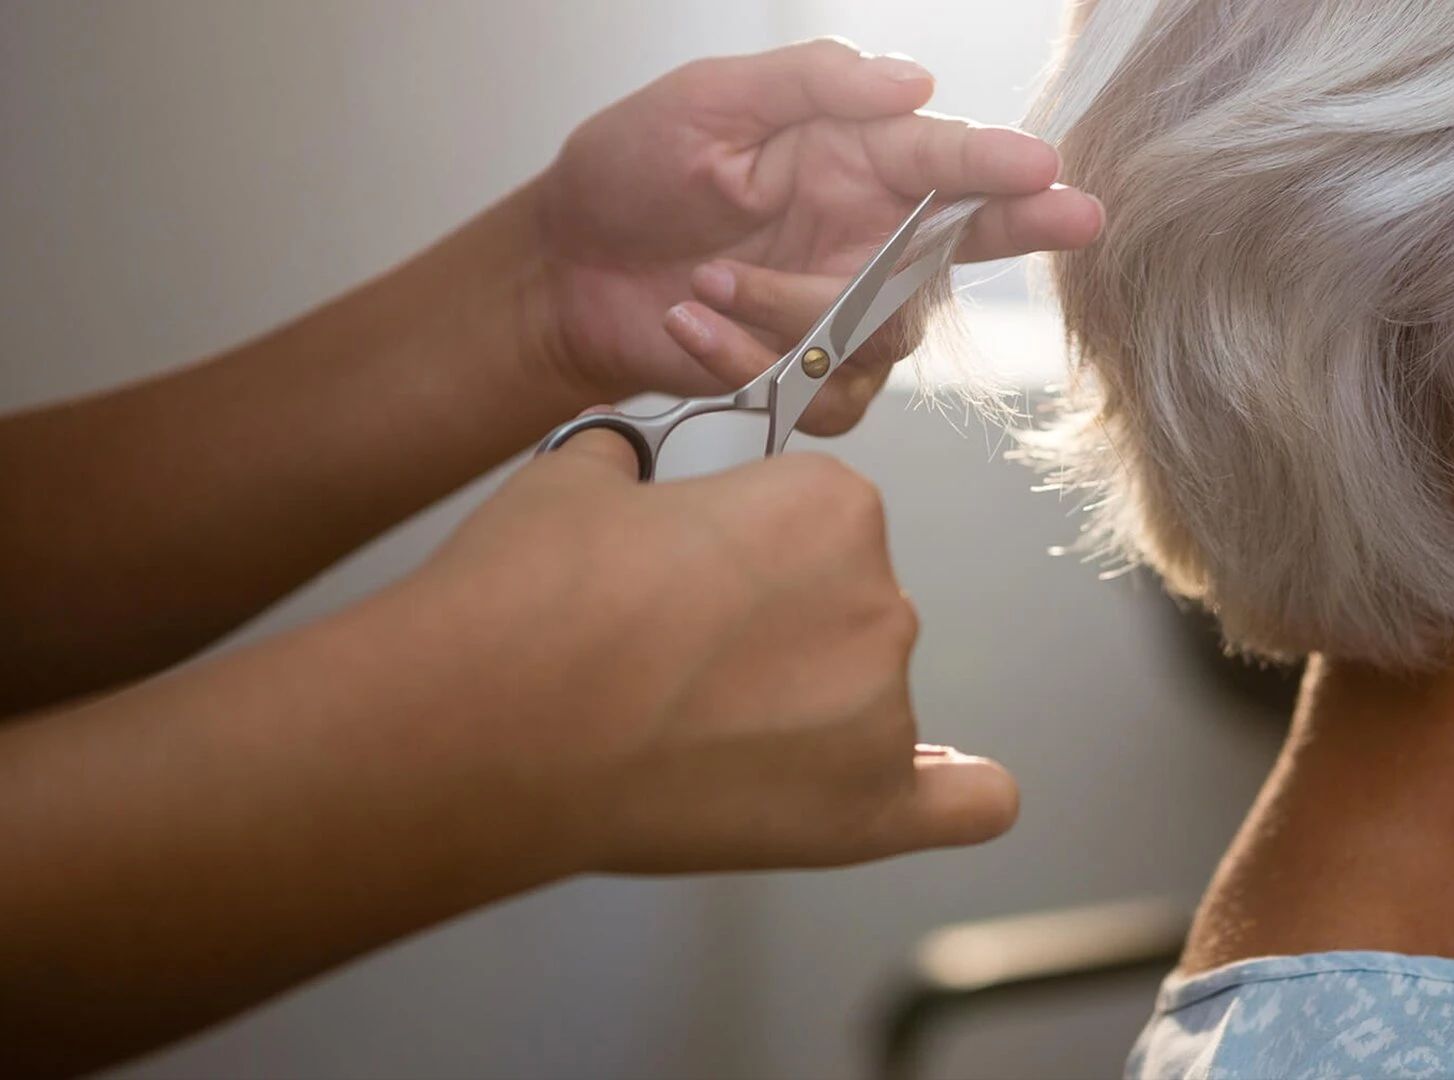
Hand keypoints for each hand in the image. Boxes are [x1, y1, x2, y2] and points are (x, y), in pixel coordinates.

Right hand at [416, 425, 1017, 872]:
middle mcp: (879, 601)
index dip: (750, 550)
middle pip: (850, 607)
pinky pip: (965, 803)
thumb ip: (639, 459)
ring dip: (808, 709)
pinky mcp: (866, 813)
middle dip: (777, 628)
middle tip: (679, 659)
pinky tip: (940, 785)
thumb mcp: (580, 477)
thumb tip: (632, 455)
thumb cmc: (526, 604)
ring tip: (696, 734)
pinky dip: (957, 793)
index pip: (824, 520)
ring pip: (869, 698)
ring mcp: (880, 712)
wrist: (482, 728)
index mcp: (832, 507)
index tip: (694, 578)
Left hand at [530, 39, 1103, 428]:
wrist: (559, 272)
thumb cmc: (627, 174)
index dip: (999, 166)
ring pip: (881, 335)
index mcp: (849, 159)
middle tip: (1070, 217)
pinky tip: (690, 326)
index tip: (1045, 170)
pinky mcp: (805, 375)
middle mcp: (863, 236)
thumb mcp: (706, 101)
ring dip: (791, 311)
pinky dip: (752, 361)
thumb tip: (914, 82)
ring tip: (703, 281)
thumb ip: (809, 81)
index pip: (944, 160)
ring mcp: (839, 311)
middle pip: (963, 245)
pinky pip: (826, 392)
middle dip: (1022, 228)